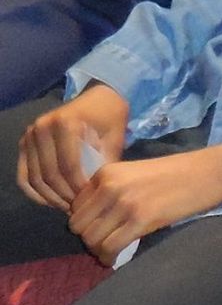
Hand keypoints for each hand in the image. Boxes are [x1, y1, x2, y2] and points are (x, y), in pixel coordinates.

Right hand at [17, 84, 128, 210]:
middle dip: (64, 195)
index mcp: (65, 123)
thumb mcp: (115, 137)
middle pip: (49, 174)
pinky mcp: (25, 143)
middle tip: (78, 208)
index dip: (78, 187)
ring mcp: (30, 135)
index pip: (68, 165)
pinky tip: (51, 201)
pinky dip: (35, 192)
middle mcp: (42, 128)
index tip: (90, 200)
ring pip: (35, 178)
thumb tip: (94, 193)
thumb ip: (105, 162)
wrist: (98, 97)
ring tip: (67, 207)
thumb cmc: (110, 116)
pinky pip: (24, 175)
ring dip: (50, 197)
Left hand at [66, 146, 221, 262]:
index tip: (101, 227)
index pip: (75, 207)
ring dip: (98, 250)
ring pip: (91, 239)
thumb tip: (93, 219)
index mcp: (106, 173)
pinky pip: (110, 247)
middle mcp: (110, 186)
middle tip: (105, 241)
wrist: (208, 173)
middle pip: (79, 225)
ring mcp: (125, 203)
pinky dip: (109, 257)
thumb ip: (111, 190)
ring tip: (112, 250)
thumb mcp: (134, 174)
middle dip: (89, 237)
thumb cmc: (176, 173)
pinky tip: (115, 258)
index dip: (86, 221)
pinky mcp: (141, 219)